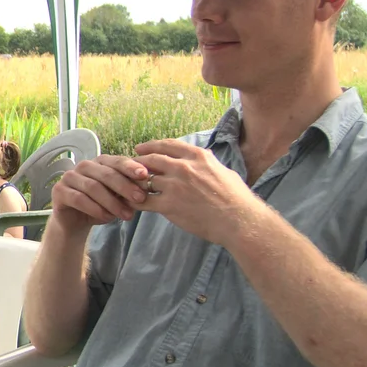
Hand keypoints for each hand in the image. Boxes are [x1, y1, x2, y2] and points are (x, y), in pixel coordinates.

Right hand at [49, 154, 157, 228]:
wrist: (76, 222)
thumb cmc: (100, 206)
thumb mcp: (118, 197)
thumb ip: (129, 190)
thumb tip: (146, 186)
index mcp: (100, 162)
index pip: (117, 161)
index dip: (131, 167)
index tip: (145, 175)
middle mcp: (84, 166)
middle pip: (106, 174)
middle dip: (125, 187)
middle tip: (140, 199)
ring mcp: (69, 177)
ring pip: (93, 187)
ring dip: (112, 202)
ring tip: (126, 215)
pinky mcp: (58, 191)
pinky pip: (79, 199)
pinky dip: (95, 209)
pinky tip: (107, 218)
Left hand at [134, 139, 257, 245]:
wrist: (239, 220)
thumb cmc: (236, 198)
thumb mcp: (224, 171)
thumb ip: (208, 163)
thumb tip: (203, 156)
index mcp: (198, 156)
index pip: (168, 145)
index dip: (151, 146)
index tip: (140, 148)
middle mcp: (184, 167)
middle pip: (152, 160)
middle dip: (138, 162)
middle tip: (129, 166)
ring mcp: (174, 185)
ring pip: (145, 179)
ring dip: (135, 183)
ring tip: (127, 186)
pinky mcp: (168, 204)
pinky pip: (143, 200)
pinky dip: (133, 201)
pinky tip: (129, 203)